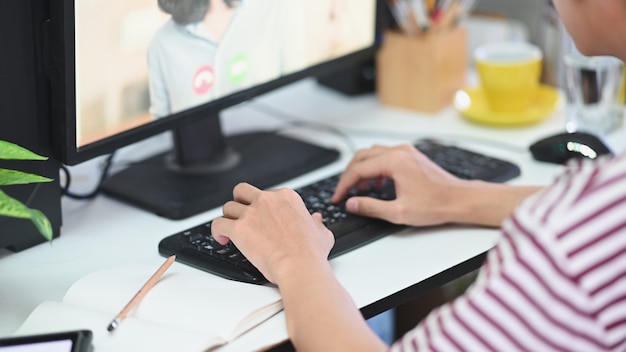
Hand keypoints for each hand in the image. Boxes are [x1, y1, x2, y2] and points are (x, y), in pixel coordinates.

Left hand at [212, 183, 334, 284]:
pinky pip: (218, 223)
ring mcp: (251, 213)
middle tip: (241, 214)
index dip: (263, 206)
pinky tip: (222, 239)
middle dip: (240, 201)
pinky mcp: (239, 228)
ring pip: (228, 207)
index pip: (268, 193)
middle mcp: (267, 200)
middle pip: (242, 191)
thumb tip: (316, 219)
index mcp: (287, 197)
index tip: (264, 218)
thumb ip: (317, 223)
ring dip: (229, 218)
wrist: (299, 265)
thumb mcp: (322, 233)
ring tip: (231, 230)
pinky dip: (217, 231)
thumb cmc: (311, 252)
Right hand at [331, 144, 465, 226]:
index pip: (358, 169)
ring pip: (373, 154)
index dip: (344, 185)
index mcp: (394, 162)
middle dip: (349, 175)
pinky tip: (377, 184)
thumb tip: (352, 204)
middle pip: (362, 157)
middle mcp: (399, 152)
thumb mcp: (399, 212)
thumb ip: (371, 207)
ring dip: (362, 170)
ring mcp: (406, 152)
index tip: (337, 197)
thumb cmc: (436, 204)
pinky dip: (375, 168)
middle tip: (343, 192)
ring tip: (359, 190)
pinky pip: (385, 156)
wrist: (460, 199)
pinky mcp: (411, 156)